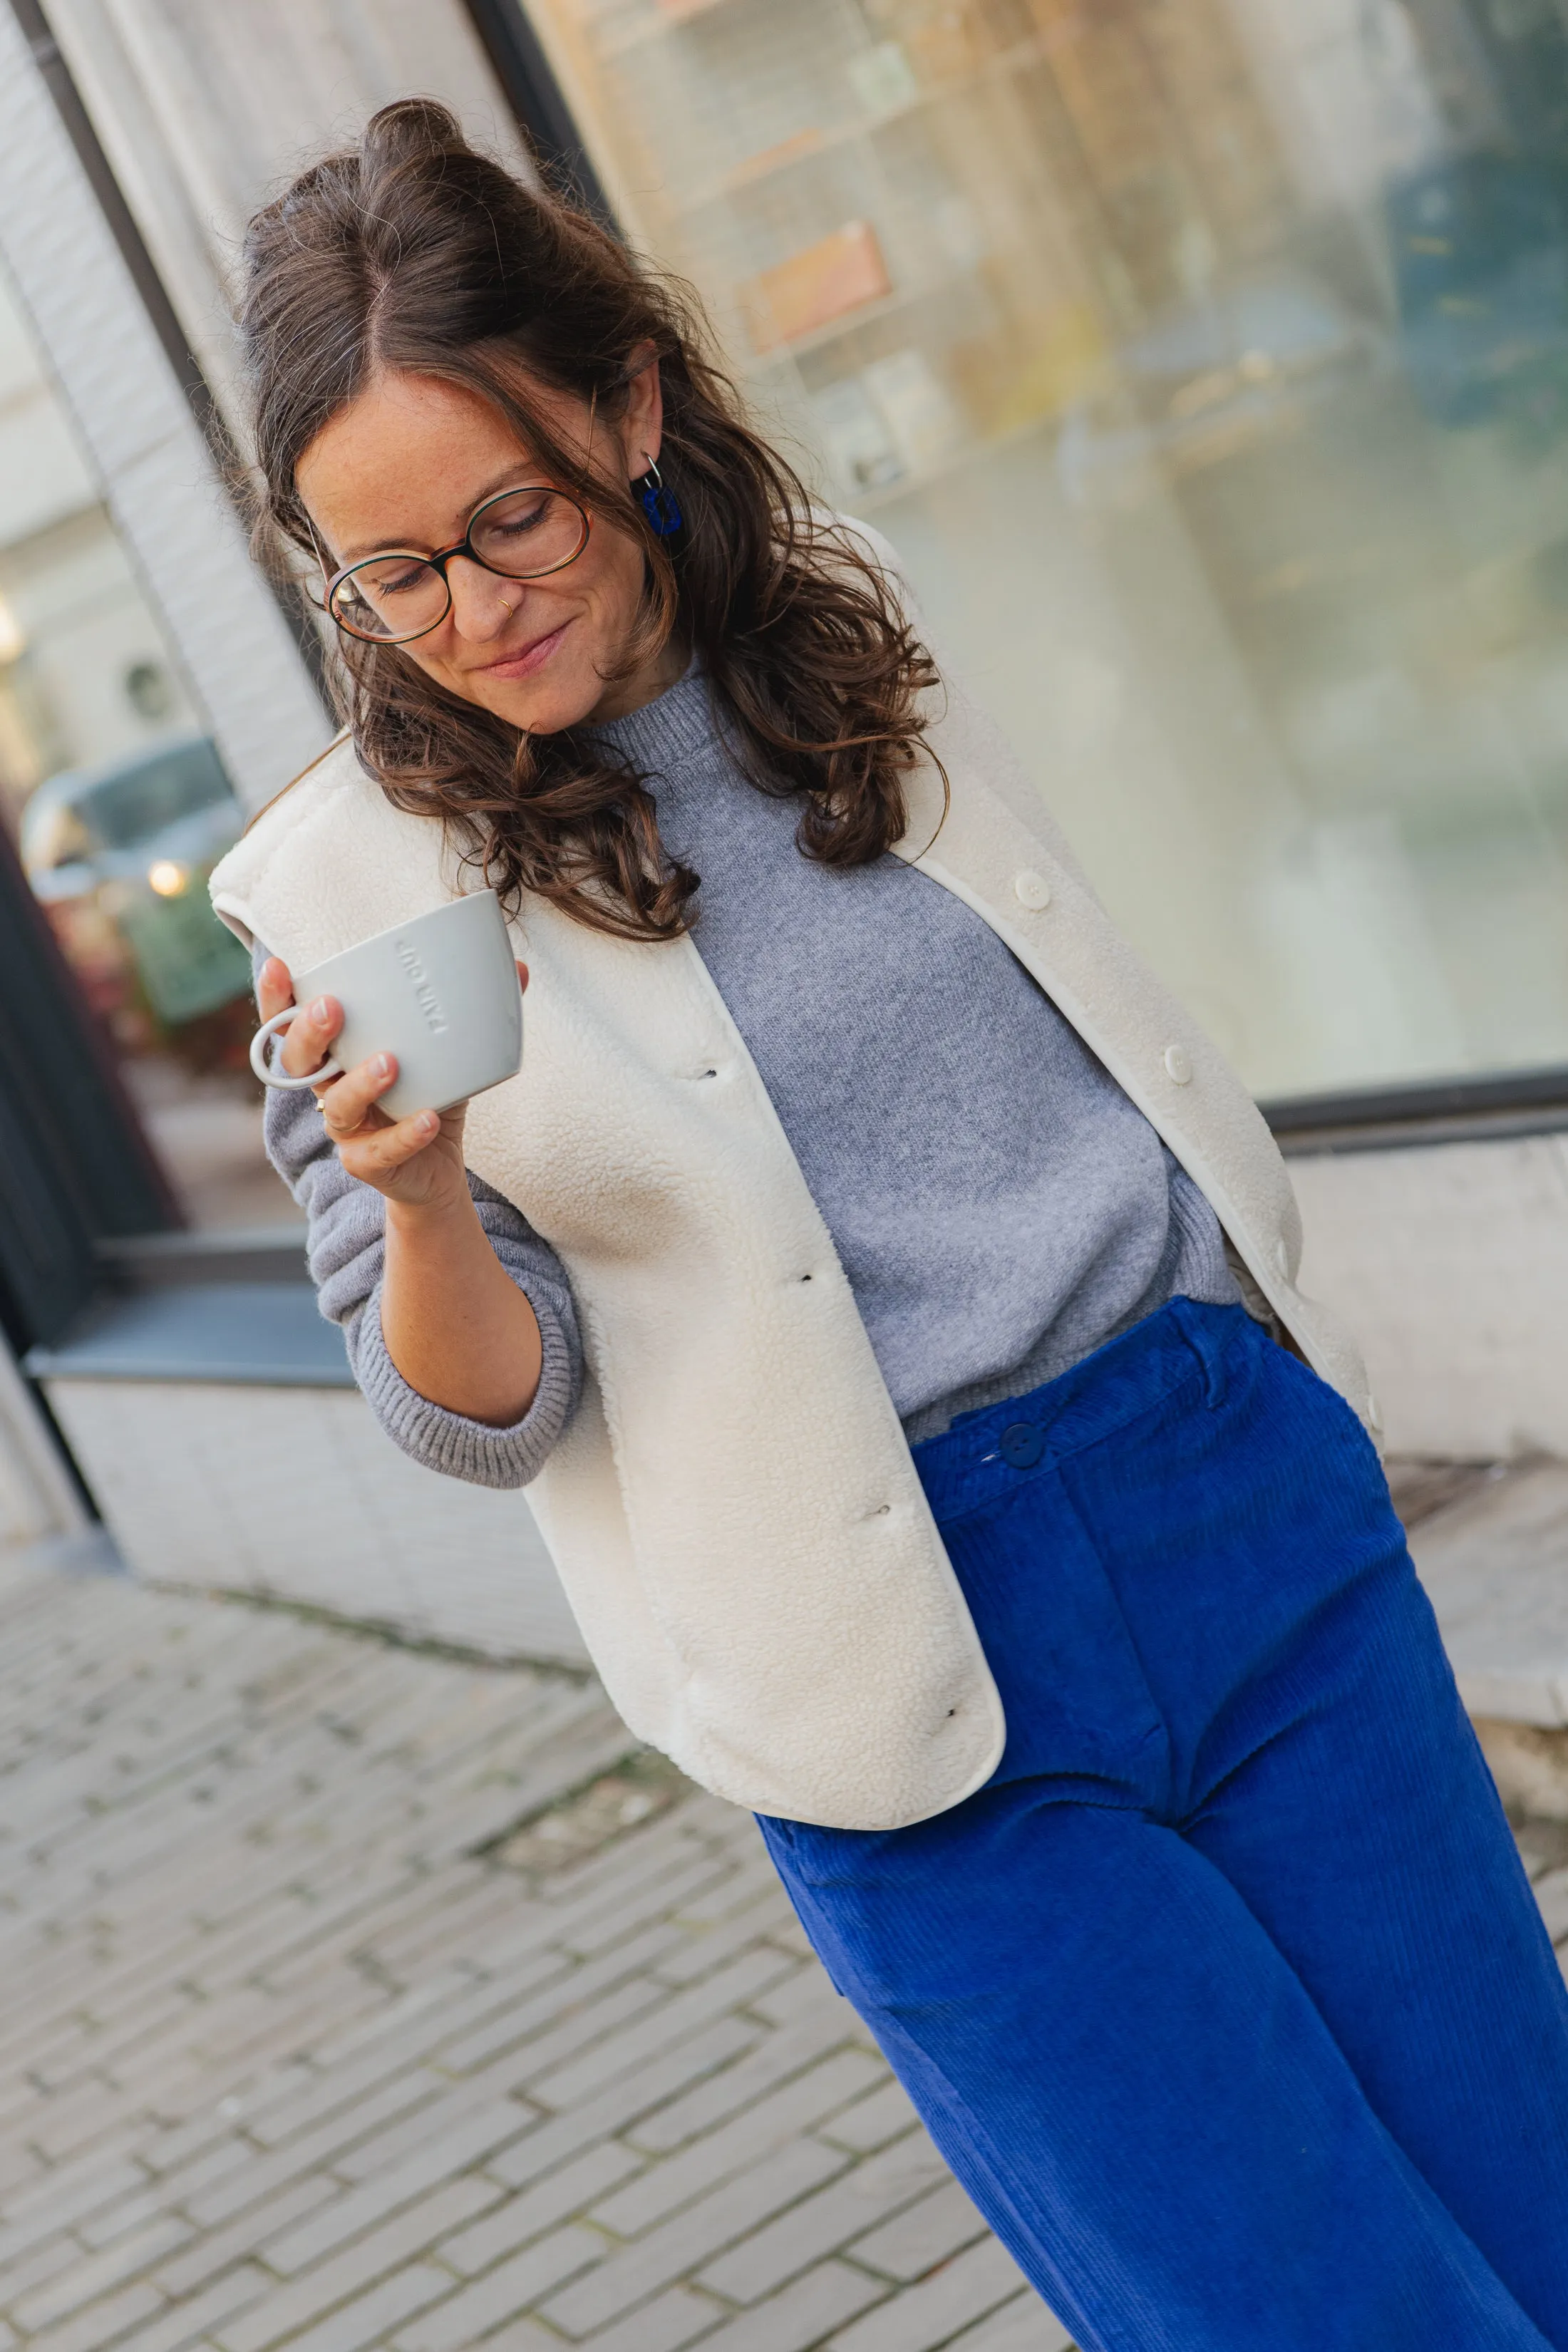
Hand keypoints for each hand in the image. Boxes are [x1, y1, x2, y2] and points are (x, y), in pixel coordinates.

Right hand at [255, 956, 528, 1216]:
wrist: (439, 1172)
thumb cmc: (429, 1100)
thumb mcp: (446, 1055)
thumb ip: (472, 1016)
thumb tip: (517, 969)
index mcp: (337, 1055)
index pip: (291, 1023)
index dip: (276, 997)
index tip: (277, 966)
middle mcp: (330, 1090)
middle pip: (298, 1061)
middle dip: (309, 1033)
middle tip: (333, 1008)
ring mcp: (347, 1130)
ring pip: (337, 1105)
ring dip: (360, 1083)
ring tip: (390, 1063)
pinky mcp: (369, 1164)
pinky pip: (382, 1150)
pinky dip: (407, 1134)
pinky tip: (429, 1119)